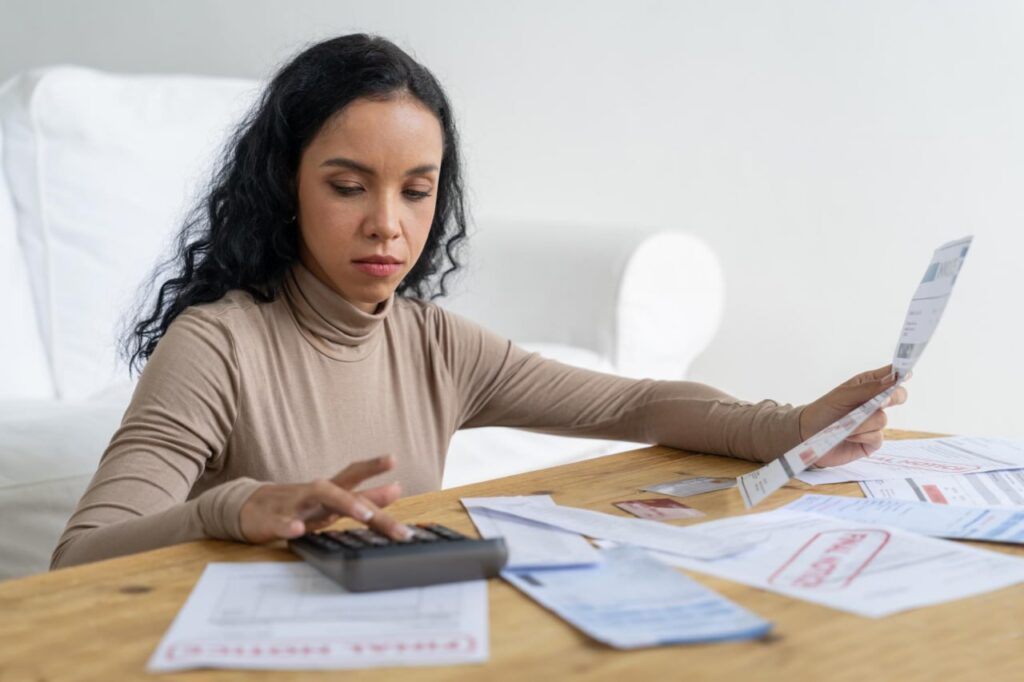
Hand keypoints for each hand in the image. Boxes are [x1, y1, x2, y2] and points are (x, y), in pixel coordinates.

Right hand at [239, 455, 409, 543]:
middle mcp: (316, 494)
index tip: (394, 459)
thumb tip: (397, 488)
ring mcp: (295, 506)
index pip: (353, 474)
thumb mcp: (332, 501)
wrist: (247, 509)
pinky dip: (289, 526)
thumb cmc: (297, 505)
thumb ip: (364, 497)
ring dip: (343, 503)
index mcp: (330, 490)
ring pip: (319, 498)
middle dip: (371, 497)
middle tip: (397, 495)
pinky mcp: (273, 522)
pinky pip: (281, 524)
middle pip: (345, 489)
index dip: (373, 466)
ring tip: (366, 515)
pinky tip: (298, 530)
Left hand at [799, 365, 908, 467]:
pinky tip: (848, 436)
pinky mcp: (872, 441)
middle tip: (879, 402)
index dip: (901, 374)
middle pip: (898, 396)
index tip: (906, 374)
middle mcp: (875, 402)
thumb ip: (869, 388)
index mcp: (868, 385)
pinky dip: (862, 435)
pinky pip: (877, 437)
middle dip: (891, 398)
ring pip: (882, 419)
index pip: (891, 376)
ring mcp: (875, 422)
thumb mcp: (844, 395)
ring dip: (862, 423)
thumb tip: (893, 380)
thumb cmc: (824, 410)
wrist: (807, 434)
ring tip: (845, 424)